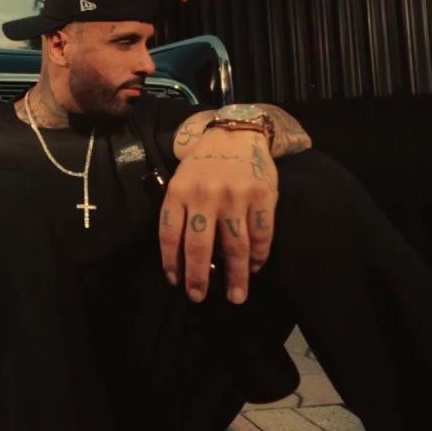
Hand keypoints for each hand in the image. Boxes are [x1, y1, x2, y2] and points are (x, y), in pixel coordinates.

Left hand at [158, 128, 278, 303]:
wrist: (236, 133)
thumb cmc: (204, 164)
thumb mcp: (182, 181)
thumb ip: (181, 212)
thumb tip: (183, 259)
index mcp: (179, 192)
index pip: (169, 235)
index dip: (171, 263)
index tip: (177, 282)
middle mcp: (205, 195)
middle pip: (199, 247)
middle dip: (198, 278)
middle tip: (200, 297)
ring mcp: (235, 196)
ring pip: (235, 247)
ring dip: (236, 276)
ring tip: (236, 296)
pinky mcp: (262, 196)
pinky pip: (262, 235)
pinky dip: (259, 256)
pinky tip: (254, 267)